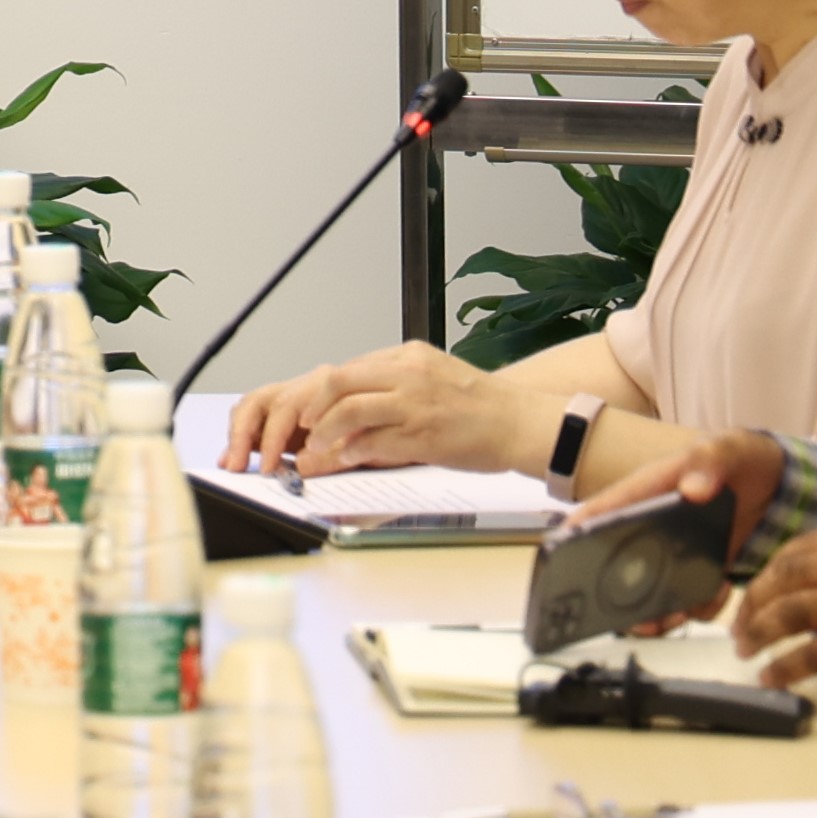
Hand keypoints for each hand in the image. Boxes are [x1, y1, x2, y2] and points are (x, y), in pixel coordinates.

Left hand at [218, 341, 535, 475]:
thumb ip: (392, 389)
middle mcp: (406, 373)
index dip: (316, 395)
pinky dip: (350, 451)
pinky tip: (340, 460)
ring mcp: (415, 402)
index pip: (346, 370)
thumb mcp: (431, 381)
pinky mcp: (425, 433)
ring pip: (349, 409)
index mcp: (405, 357)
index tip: (300, 415)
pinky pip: (375, 441)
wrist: (522, 421)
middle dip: (306, 408)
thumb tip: (351, 411)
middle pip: (336, 382)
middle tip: (294, 430)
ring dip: (322, 434)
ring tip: (308, 452)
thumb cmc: (479, 406)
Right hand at [561, 431, 787, 634]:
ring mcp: (674, 550)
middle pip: (615, 564)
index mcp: (647, 490)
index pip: (601, 510)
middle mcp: (651, 524)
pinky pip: (688, 599)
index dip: (575, 533)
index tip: (561, 558)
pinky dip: (701, 607)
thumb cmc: (743, 457)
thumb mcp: (729, 449)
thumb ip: (710, 462)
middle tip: (639, 618)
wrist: (778, 480)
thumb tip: (692, 490)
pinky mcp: (698, 568)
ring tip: (682, 613)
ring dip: (659, 613)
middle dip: (619, 598)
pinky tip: (721, 592)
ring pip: (648, 591)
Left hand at [730, 520, 816, 695]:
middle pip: (781, 578)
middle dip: (751, 603)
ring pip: (785, 614)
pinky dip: (782, 668)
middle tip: (738, 626)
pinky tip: (770, 676)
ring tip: (745, 650)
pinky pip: (806, 656)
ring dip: (757, 634)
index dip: (766, 576)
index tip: (751, 595)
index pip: (794, 551)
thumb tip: (800, 590)